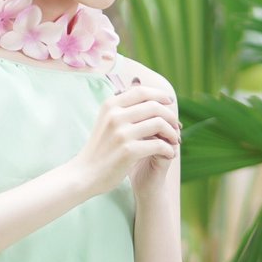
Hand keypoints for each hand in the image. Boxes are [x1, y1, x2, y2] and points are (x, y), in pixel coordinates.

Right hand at [74, 82, 179, 197]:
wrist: (84, 174)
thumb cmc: (100, 148)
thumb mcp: (106, 120)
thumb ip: (123, 107)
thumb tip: (142, 87)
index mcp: (110, 105)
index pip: (141, 91)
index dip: (159, 95)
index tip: (170, 102)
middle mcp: (115, 116)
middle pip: (154, 106)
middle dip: (169, 115)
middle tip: (176, 126)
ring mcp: (121, 133)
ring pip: (159, 124)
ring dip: (172, 132)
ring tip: (174, 140)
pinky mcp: (128, 151)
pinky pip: (158, 144)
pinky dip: (168, 149)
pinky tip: (169, 153)